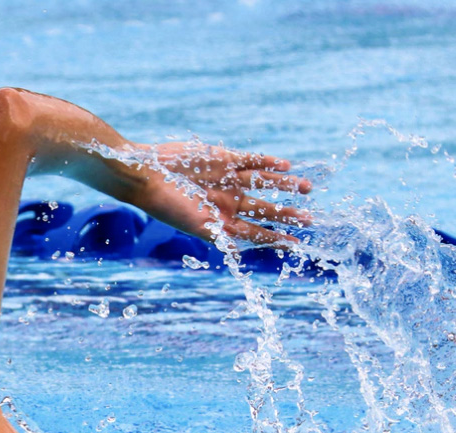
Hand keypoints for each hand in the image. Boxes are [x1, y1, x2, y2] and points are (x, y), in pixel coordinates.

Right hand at [130, 142, 311, 248]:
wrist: (146, 174)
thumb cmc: (166, 205)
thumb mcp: (194, 225)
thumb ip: (218, 235)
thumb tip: (239, 251)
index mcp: (221, 221)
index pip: (256, 232)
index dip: (276, 239)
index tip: (297, 244)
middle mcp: (228, 201)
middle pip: (264, 209)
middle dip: (287, 214)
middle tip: (309, 218)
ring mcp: (227, 179)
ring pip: (264, 183)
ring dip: (284, 185)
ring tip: (307, 187)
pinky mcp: (222, 158)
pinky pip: (251, 160)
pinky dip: (268, 163)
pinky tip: (285, 165)